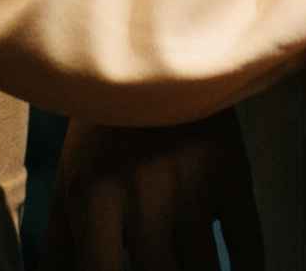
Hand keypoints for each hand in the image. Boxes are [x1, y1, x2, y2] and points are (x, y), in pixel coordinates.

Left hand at [36, 106, 264, 270]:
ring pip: (203, 268)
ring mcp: (190, 182)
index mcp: (93, 195)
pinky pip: (247, 243)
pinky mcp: (232, 172)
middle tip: (161, 267)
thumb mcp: (71, 178)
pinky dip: (247, 266)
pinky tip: (240, 270)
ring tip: (190, 265)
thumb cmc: (105, 128)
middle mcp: (141, 191)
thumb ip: (57, 242)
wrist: (154, 56)